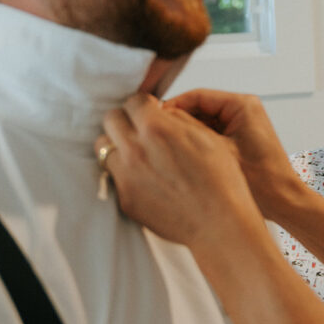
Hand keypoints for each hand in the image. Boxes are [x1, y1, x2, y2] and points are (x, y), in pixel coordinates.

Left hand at [96, 93, 263, 248]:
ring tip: (139, 154)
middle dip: (126, 120)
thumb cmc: (219, 179)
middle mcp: (135, 149)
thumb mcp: (205, 136)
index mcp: (156, 128)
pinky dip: (124, 172)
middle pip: (111, 119)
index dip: (144, 105)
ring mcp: (126, 176)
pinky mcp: (125, 198)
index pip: (132, 101)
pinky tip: (146, 178)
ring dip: (118, 145)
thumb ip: (176, 116)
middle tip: (141, 129)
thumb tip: (159, 110)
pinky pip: (114, 176)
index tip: (150, 112)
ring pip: (104, 147)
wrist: (219, 222)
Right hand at [164, 89, 301, 220]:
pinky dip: (197, 145)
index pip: (196, 96)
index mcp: (242, 105)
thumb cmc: (263, 183)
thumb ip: (190, 134)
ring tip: (166, 149)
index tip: (153, 119)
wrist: (284, 203)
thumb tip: (162, 121)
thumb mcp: (217, 154)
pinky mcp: (239, 139)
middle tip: (155, 137)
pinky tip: (182, 158)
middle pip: (198, 108)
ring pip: (202, 123)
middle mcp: (243, 110)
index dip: (171, 108)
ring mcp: (241, 124)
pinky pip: (211, 136)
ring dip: (186, 135)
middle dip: (178, 123)